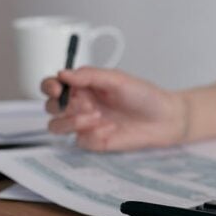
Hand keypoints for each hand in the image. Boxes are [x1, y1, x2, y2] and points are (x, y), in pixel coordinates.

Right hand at [42, 67, 187, 151]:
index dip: (49, 87)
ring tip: (96, 115)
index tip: (57, 88)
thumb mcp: (117, 79)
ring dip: (71, 121)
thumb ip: (89, 75)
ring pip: (56, 126)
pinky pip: (80, 141)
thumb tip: (63, 73)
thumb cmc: (144, 96)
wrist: (165, 119)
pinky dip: (92, 134)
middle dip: (62, 105)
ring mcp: (85, 125)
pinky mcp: (94, 142)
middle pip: (50, 107)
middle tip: (86, 103)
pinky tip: (111, 129)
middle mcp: (80, 105)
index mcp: (83, 86)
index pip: (52, 86)